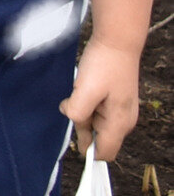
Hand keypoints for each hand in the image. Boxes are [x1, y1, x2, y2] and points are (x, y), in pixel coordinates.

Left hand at [64, 37, 143, 159]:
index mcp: (120, 123)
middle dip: (81, 124)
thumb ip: (78, 113)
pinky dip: (85, 102)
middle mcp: (123, 121)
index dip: (87, 150)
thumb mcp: (86, 90)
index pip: (105, 153)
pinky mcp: (113, 101)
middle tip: (79, 99)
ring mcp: (119, 111)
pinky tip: (84, 86)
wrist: (117, 42)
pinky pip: (94, 110)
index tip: (73, 135)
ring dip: (81, 111)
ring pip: (93, 122)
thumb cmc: (104, 65)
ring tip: (83, 90)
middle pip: (96, 137)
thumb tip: (73, 121)